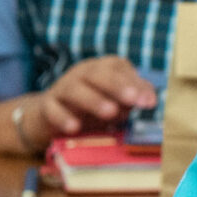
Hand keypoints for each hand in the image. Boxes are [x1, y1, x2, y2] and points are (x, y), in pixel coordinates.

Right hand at [19, 55, 156, 148]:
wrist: (52, 115)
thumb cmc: (93, 104)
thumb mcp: (116, 100)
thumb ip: (133, 97)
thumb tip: (150, 99)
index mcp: (102, 68)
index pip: (118, 68)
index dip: (135, 83)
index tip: (149, 101)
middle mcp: (82, 74)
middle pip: (97, 74)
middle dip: (117, 86)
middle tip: (133, 101)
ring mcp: (62, 88)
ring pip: (75, 89)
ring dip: (94, 100)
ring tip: (110, 112)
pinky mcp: (47, 106)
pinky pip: (52, 109)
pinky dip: (63, 118)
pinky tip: (75, 128)